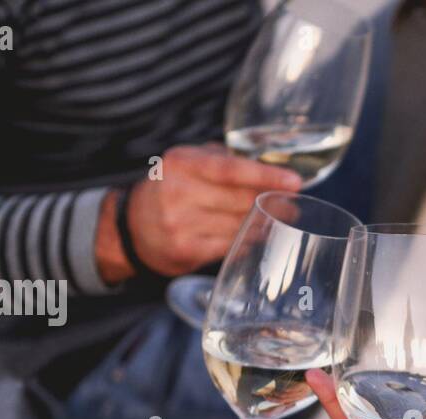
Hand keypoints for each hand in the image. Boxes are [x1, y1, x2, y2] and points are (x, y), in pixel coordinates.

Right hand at [96, 144, 301, 282]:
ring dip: (263, 223)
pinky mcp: (185, 251)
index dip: (265, 176)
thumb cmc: (170, 188)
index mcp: (180, 163)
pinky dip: (247, 240)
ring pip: (237, 225)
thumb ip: (222, 159)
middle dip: (272, 202)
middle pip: (239, 200)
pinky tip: (259, 236)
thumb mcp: (187, 163)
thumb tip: (269, 165)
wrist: (130, 227)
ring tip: (280, 219)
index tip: (294, 181)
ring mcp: (180, 225)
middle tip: (293, 204)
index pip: (230, 169)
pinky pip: (229, 246)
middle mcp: (177, 193)